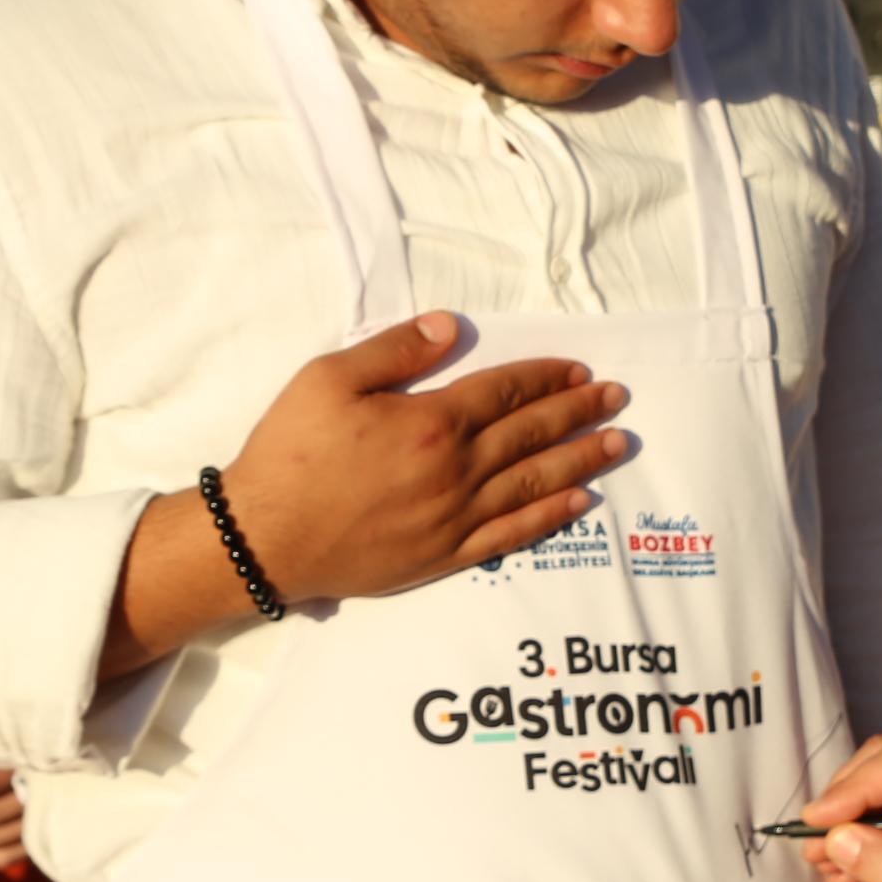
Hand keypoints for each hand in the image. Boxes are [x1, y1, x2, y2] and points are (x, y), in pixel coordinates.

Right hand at [218, 313, 627, 604]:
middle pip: (531, 433)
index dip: (547, 377)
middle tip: (617, 397)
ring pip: (534, 483)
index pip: (506, 391)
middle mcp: (455, 470)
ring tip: (617, 443)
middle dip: (579, 412)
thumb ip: (395, 349)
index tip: (579, 370)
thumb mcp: (329, 379)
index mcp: (431, 422)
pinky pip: (512, 534)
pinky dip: (550, 517)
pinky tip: (579, 502)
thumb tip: (450, 325)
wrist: (264, 538)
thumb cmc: (290, 453)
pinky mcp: (444, 556)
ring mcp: (454, 517)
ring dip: (580, 460)